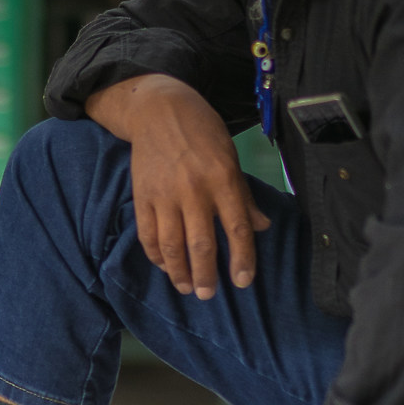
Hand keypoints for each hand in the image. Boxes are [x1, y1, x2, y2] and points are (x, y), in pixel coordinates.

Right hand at [88, 73, 270, 297]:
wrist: (159, 110)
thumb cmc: (203, 133)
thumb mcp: (231, 158)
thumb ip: (244, 196)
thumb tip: (261, 227)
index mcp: (223, 179)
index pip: (237, 228)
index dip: (242, 259)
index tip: (243, 281)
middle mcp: (194, 190)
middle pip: (201, 244)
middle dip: (206, 275)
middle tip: (208, 294)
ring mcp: (165, 195)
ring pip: (172, 245)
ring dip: (179, 272)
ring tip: (186, 287)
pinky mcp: (143, 196)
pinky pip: (148, 234)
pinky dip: (155, 255)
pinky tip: (164, 265)